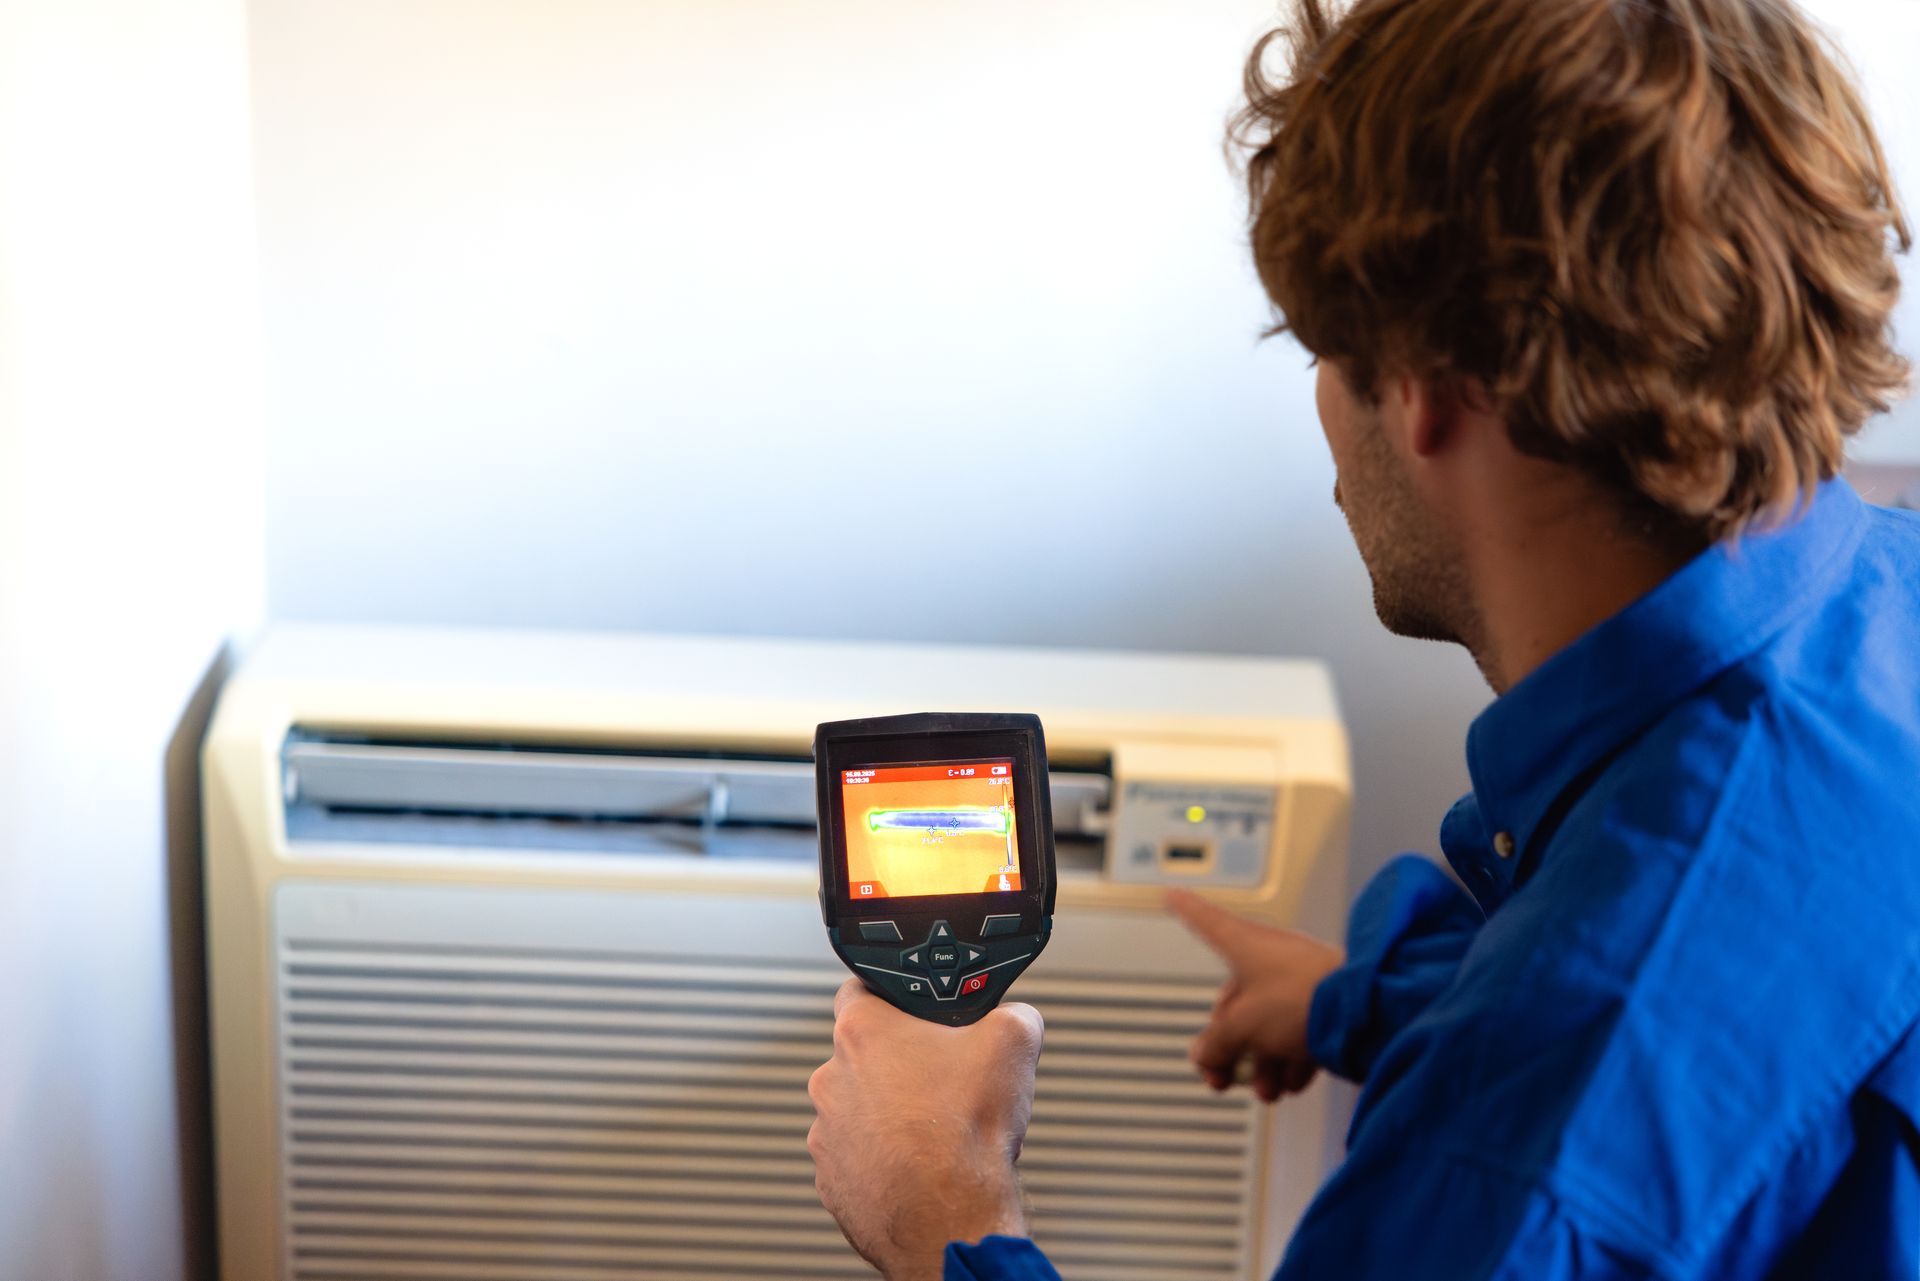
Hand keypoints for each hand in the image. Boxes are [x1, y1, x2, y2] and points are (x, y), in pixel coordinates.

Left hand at [808, 978, 1044, 1280]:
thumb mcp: (1014, 1043)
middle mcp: (831, 1078)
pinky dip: (884, 1159)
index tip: (916, 1011)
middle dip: (901, 1062)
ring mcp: (826, 1133)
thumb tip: (1017, 1016)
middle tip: (941, 1077)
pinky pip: (857, 1157)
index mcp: (863, 1031)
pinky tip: (919, 1164)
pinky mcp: (831, 1179)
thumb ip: (1014, 1013)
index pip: (862, 987)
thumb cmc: (966, 1134)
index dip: (894, 995)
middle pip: (865, 1054)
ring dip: (890, 1114)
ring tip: (935, 1129)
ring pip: (860, 1108)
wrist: (950, 1217)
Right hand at [1166, 888, 1343, 1101]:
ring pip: (1268, 1024)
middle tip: (1222, 1074)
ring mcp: (1300, 981)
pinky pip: (1298, 1034)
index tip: (1173, 895)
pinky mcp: (1326, 1006)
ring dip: (1262, 1063)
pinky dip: (1292, 1061)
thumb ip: (1215, 1043)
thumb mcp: (1242, 1026)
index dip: (1186, 909)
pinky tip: (1293, 1082)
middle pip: (1235, 999)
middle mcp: (1272, 959)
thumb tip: (1205, 1055)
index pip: (1206, 921)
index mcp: (1245, 946)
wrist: (1366, 1010)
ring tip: (1266, 1088)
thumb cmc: (1303, 996)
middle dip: (1229, 1044)